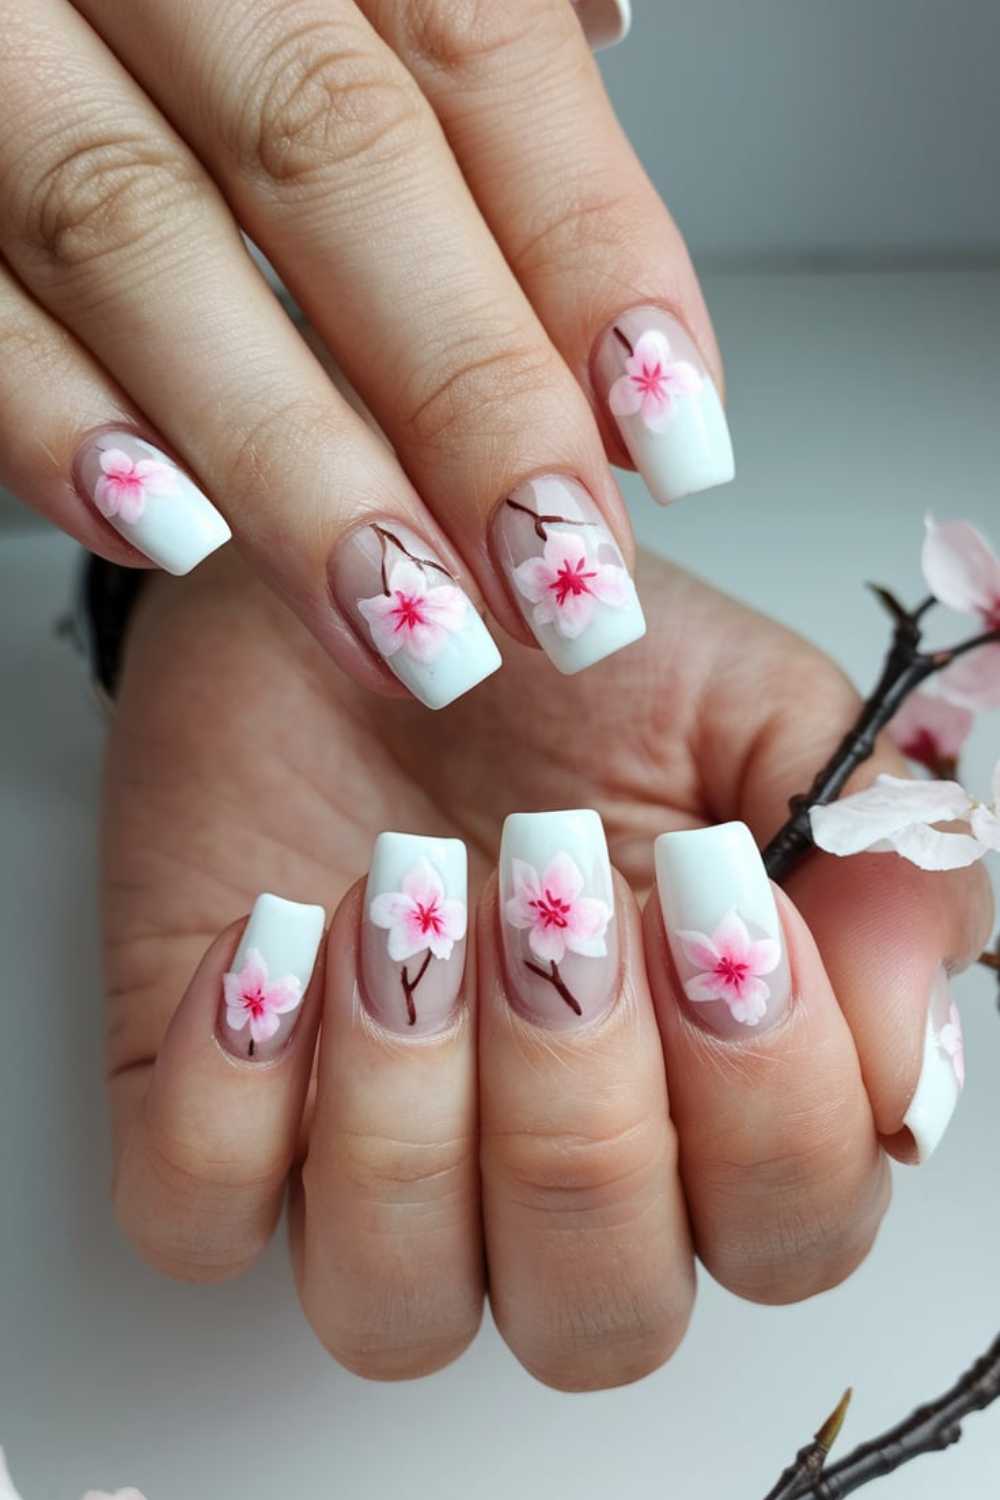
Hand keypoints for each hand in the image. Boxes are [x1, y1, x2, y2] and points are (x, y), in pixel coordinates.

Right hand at [0, 0, 730, 707]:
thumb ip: (454, 43)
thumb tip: (614, 148)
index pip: (473, 47)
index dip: (587, 250)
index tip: (671, 437)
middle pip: (330, 157)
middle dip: (465, 393)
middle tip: (559, 583)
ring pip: (137, 234)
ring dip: (289, 460)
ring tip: (409, 624)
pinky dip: (56, 421)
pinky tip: (170, 535)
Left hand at [102, 544, 991, 1388]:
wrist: (363, 581)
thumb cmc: (558, 659)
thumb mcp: (748, 708)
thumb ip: (870, 844)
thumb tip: (911, 1014)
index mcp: (704, 1095)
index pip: (792, 1230)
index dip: (775, 1099)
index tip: (716, 896)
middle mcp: (543, 1168)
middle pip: (601, 1314)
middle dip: (584, 1112)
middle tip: (554, 890)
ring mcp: (369, 1160)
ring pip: (395, 1308)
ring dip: (409, 1109)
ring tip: (404, 901)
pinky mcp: (214, 1117)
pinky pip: (200, 1221)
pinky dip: (232, 1098)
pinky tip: (274, 934)